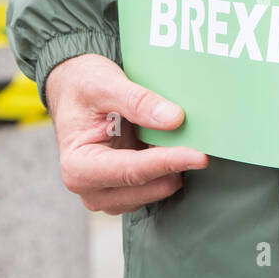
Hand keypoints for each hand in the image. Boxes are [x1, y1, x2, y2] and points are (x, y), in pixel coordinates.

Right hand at [45, 53, 207, 214]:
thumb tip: (175, 119)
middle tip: (204, 145)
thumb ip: (137, 101)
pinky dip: (169, 170)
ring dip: (173, 170)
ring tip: (184, 141)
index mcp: (78, 166)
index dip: (167, 163)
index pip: (131, 171)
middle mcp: (89, 188)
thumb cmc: (83, 86)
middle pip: (146, 187)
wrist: (75, 90)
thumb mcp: (105, 84)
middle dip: (175, 168)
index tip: (200, 156)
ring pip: (154, 191)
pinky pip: (155, 187)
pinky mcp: (123, 191)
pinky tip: (175, 148)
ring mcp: (107, 194)